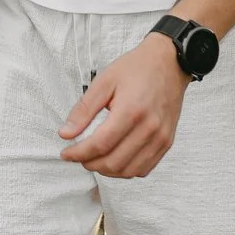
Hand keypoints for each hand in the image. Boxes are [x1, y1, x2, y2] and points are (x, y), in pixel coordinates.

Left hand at [57, 36, 187, 177]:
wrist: (169, 63)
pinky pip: (144, 169)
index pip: (100, 144)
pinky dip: (126, 170)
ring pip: (128, 171)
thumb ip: (83, 110)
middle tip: (78, 156)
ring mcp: (160, 138)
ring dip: (107, 170)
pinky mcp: (166, 142)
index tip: (66, 153)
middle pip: (114, 162)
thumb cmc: (138, 68)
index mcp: (131, 110)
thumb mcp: (104, 81)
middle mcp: (149, 128)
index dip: (79, 153)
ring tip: (94, 159)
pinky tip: (115, 159)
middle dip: (90, 163)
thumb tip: (66, 134)